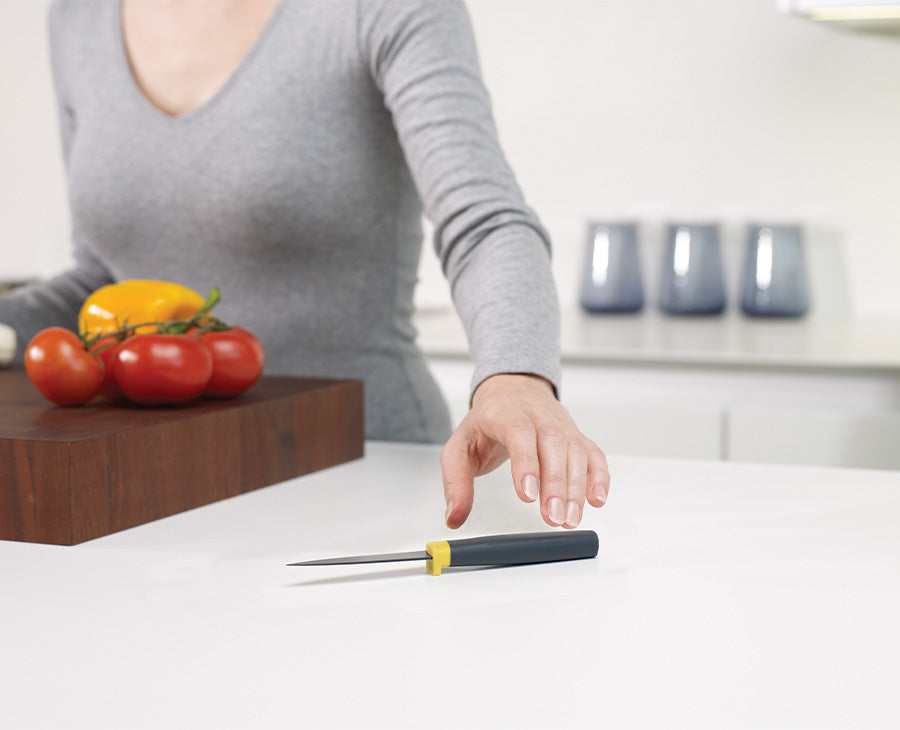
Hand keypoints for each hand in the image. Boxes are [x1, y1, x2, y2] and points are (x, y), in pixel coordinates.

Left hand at [440, 373, 609, 528]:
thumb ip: (456, 483)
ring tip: (569, 519)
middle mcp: (536, 413)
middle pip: (552, 442)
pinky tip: (596, 500)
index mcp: (503, 412)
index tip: (528, 495)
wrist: (511, 392)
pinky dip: (599, 477)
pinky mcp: (576, 435)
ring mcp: (560, 423)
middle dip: (555, 483)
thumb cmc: (485, 424)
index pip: (518, 430)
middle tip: (552, 517)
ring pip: (575, 450)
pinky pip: (593, 453)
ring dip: (576, 487)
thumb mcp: (459, 449)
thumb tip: (454, 517)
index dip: (526, 462)